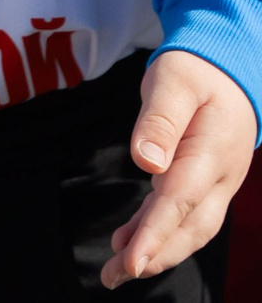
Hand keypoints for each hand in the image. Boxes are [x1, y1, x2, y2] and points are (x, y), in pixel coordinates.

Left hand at [100, 51, 255, 287]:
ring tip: (115, 271)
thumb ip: (160, 121)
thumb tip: (146, 162)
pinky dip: (156, 231)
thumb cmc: (197, 73)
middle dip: (155, 256)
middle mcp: (218, 177)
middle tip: (115, 276)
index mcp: (211, 153)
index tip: (132, 260)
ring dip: (155, 251)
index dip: (156, 233)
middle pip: (188, 226)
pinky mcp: (204, 183)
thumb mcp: (174, 82)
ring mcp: (215, 183)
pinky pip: (181, 215)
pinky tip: (127, 243)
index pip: (180, 201)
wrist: (231, 71)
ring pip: (188, 227)